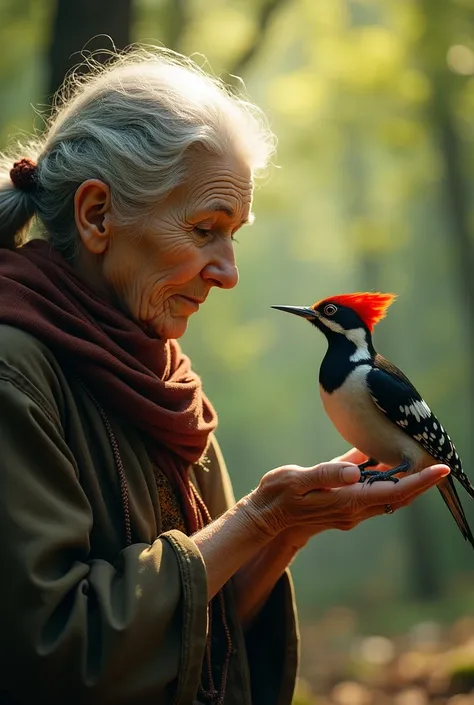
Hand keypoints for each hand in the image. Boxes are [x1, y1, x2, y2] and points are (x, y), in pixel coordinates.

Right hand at [247, 448, 449, 546]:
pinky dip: (388, 484)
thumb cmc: (277, 495)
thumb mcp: (297, 479)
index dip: (420, 481)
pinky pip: (374, 497)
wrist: (264, 518)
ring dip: (408, 485)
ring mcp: (349, 513)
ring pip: (389, 499)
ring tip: (423, 465)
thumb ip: (327, 473)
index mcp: (347, 502)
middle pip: (399, 498)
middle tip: (442, 465)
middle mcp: (354, 511)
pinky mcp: (343, 508)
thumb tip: (356, 470)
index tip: (441, 469)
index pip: (394, 492)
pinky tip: (387, 467)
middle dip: (422, 483)